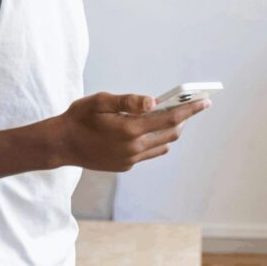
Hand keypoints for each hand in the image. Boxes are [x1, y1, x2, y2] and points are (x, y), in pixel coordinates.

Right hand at [47, 92, 209, 171]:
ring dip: (172, 131)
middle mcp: (133, 147)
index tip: (206, 101)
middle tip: (192, 105)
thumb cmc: (79, 117)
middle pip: (171, 133)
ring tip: (174, 116)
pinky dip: (157, 141)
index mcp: (129, 129)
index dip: (190, 109)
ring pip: (162, 145)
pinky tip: (153, 131)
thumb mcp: (100, 101)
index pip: (169, 118)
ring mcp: (130, 159)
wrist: (61, 145)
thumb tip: (154, 101)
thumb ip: (128, 101)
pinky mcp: (125, 166)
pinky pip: (149, 153)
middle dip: (184, 119)